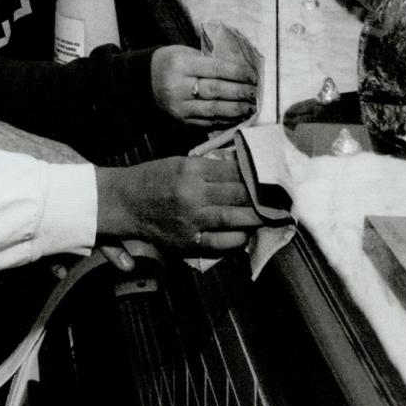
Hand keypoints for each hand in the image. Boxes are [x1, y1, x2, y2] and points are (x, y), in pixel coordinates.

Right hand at [95, 157, 263, 252]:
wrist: (122, 202)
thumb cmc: (151, 178)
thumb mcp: (178, 162)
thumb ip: (208, 166)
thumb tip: (241, 167)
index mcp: (189, 170)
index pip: (232, 172)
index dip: (255, 174)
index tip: (272, 175)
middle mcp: (191, 194)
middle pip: (237, 194)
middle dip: (263, 195)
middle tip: (284, 196)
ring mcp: (190, 220)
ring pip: (233, 218)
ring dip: (257, 217)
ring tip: (274, 214)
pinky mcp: (187, 241)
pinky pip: (220, 243)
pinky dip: (238, 239)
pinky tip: (248, 234)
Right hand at [150, 45, 256, 127]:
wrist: (144, 81)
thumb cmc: (170, 63)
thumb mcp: (185, 53)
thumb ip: (209, 61)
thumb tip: (241, 70)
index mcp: (180, 64)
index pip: (215, 69)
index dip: (238, 73)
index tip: (253, 76)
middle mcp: (178, 86)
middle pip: (216, 90)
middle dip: (240, 92)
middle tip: (256, 93)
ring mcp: (179, 106)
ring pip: (213, 109)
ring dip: (236, 110)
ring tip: (252, 107)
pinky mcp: (181, 120)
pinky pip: (207, 122)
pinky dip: (225, 120)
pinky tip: (237, 117)